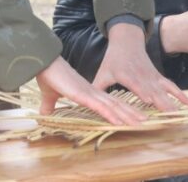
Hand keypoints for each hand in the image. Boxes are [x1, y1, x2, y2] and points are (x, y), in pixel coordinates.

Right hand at [36, 55, 153, 125]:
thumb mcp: (50, 96)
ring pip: (112, 106)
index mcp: (88, 93)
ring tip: (140, 122)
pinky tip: (120, 122)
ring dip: (126, 115)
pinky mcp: (83, 95)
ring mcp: (89, 94)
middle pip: (116, 105)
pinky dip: (111, 115)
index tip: (132, 117)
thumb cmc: (48, 77)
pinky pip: (100, 107)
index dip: (121, 110)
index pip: (108, 103)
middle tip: (144, 121)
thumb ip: (50, 105)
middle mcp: (93, 93)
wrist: (44, 64)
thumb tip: (45, 113)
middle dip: (130, 113)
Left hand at [92, 23, 187, 111]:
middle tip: (170, 118)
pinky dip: (179, 94)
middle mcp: (143, 76)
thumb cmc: (113, 59)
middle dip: (162, 104)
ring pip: (164, 90)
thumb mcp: (103, 73)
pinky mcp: (157, 77)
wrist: (128, 40)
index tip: (151, 102)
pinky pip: (170, 86)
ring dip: (173, 102)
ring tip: (180, 114)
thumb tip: (85, 105)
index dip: (144, 93)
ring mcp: (152, 76)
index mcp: (128, 75)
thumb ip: (97, 89)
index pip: (137, 86)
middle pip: (154, 91)